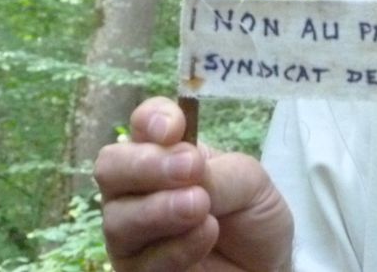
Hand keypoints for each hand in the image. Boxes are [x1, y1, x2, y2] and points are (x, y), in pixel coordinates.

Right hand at [94, 96, 293, 271]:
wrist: (265, 266)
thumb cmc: (252, 215)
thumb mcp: (249, 182)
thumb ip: (217, 173)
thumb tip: (188, 170)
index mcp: (166, 153)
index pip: (143, 123)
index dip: (151, 119)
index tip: (174, 128)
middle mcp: (138, 189)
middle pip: (111, 167)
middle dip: (147, 165)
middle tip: (189, 168)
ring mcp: (132, 233)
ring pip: (117, 219)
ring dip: (159, 209)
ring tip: (199, 206)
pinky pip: (140, 262)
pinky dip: (175, 248)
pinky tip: (206, 235)